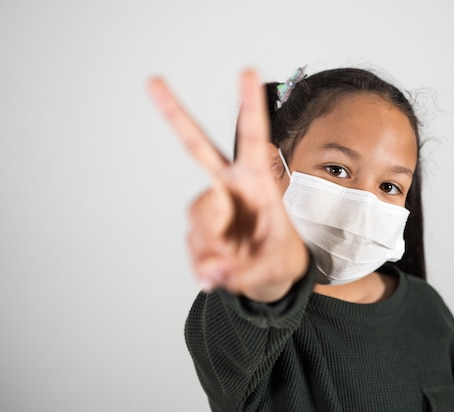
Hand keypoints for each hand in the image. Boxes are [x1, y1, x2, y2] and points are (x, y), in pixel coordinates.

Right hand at [148, 70, 307, 302]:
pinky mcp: (199, 229)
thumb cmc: (280, 260)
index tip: (246, 71)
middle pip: (197, 147)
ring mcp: (212, 207)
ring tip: (230, 268)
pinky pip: (194, 245)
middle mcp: (230, 187)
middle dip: (175, 114)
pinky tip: (217, 274)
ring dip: (211, 247)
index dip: (249, 105)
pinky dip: (205, 265)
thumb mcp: (275, 267)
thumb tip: (210, 274)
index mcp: (258, 181)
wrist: (271, 280)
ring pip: (198, 217)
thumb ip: (243, 272)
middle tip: (153, 81)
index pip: (253, 137)